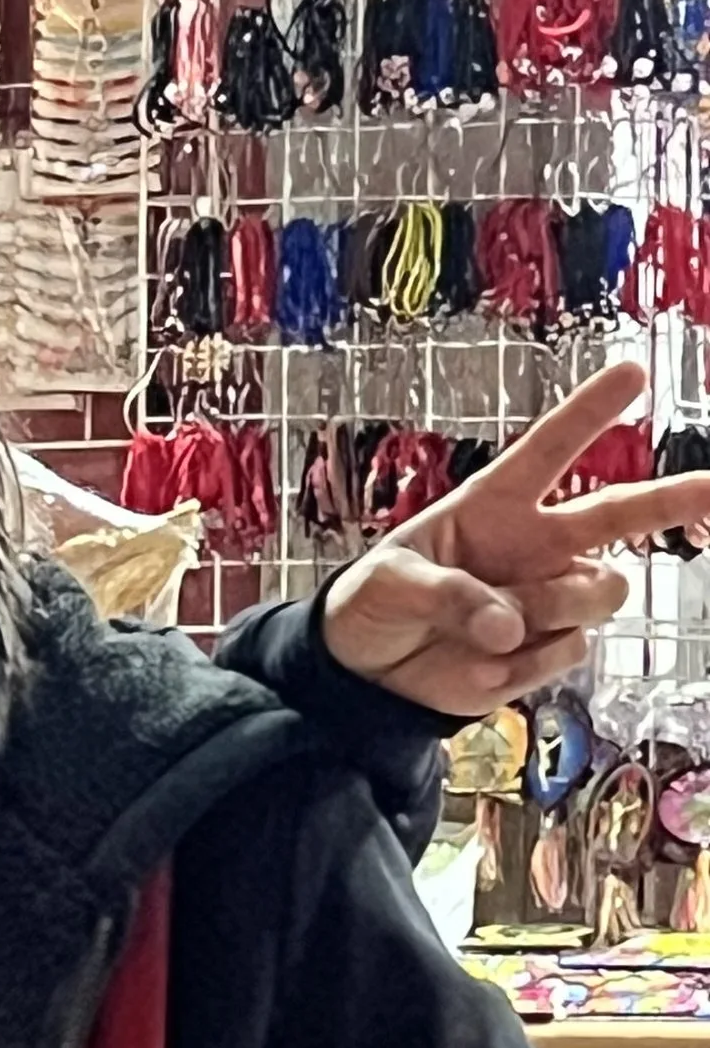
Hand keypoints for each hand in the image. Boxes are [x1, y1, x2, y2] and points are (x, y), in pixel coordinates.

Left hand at [321, 358, 709, 717]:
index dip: (589, 413)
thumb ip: (448, 595)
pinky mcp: (550, 648)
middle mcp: (537, 543)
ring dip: (551, 607)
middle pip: (622, 512)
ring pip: (600, 591)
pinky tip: (482, 665)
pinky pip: (566, 651)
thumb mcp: (391, 585)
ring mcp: (550, 597)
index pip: (549, 450)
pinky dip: (524, 665)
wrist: (370, 673)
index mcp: (494, 504)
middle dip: (677, 496)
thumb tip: (507, 626)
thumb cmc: (378, 604)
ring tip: (490, 629)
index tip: (631, 374)